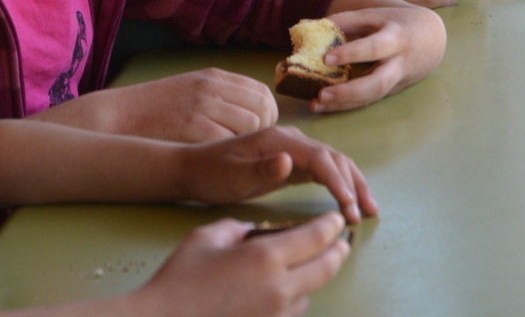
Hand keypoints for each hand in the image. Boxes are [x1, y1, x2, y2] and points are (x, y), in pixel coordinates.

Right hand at [113, 69, 278, 140]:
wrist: (118, 117)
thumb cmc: (154, 110)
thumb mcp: (190, 90)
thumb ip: (220, 96)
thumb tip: (252, 114)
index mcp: (214, 77)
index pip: (262, 92)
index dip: (267, 115)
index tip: (259, 131)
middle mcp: (212, 87)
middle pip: (262, 108)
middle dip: (264, 131)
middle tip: (249, 147)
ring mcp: (203, 105)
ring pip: (250, 125)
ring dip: (247, 143)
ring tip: (230, 152)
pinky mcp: (193, 126)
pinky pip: (228, 140)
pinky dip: (228, 150)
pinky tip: (215, 157)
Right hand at [137, 213, 350, 316]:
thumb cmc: (181, 277)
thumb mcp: (209, 236)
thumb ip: (238, 229)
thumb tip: (253, 231)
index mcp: (266, 258)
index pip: (315, 238)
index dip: (330, 226)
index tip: (337, 218)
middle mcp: (279, 289)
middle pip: (325, 268)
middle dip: (338, 251)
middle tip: (343, 240)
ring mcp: (275, 316)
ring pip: (310, 291)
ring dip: (315, 275)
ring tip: (312, 261)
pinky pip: (292, 311)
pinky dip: (295, 296)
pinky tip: (282, 287)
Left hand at [185, 126, 376, 223]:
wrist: (196, 167)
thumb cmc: (213, 172)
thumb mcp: (233, 174)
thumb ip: (262, 168)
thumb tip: (290, 161)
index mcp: (280, 140)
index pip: (321, 158)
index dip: (338, 182)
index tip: (349, 208)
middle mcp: (291, 140)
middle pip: (333, 158)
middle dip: (353, 184)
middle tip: (366, 214)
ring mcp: (293, 150)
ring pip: (333, 163)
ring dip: (352, 183)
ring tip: (368, 209)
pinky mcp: (292, 162)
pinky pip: (323, 170)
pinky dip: (340, 184)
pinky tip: (348, 201)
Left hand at [315, 1, 446, 112]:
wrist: (433, 39)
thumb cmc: (397, 23)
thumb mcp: (376, 15)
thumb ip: (345, 20)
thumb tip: (309, 25)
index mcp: (396, 38)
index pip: (374, 47)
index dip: (351, 53)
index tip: (326, 58)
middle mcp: (398, 64)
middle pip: (377, 83)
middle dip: (349, 92)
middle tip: (321, 93)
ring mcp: (396, 81)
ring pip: (372, 97)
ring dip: (344, 103)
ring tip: (315, 103)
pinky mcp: (391, 92)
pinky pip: (368, 100)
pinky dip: (346, 104)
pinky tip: (324, 105)